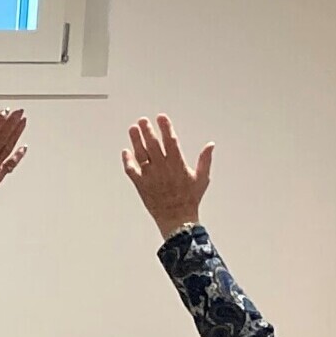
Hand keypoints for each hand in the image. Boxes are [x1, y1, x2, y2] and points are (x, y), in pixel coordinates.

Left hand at [121, 115, 212, 238]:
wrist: (177, 219)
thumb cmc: (190, 199)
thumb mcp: (202, 178)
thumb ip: (205, 160)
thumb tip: (210, 145)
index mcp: (178, 164)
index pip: (170, 141)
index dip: (165, 128)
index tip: (161, 117)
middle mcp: (163, 168)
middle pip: (153, 145)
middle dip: (147, 131)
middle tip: (142, 120)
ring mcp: (150, 176)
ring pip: (141, 155)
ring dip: (136, 141)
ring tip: (133, 129)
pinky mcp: (141, 185)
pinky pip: (131, 171)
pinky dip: (127, 161)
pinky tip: (125, 151)